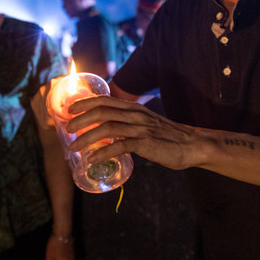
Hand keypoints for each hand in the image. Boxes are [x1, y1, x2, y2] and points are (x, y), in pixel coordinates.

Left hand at [66, 95, 199, 170]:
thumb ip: (128, 125)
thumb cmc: (168, 137)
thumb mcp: (146, 124)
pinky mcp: (145, 143)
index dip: (85, 103)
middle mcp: (135, 114)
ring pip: (106, 128)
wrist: (192, 145)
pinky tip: (92, 159)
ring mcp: (140, 128)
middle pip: (101, 111)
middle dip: (80, 119)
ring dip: (87, 137)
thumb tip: (108, 133)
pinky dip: (103, 152)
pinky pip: (119, 146)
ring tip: (74, 147)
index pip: (105, 100)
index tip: (70, 110)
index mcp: (134, 108)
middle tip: (67, 128)